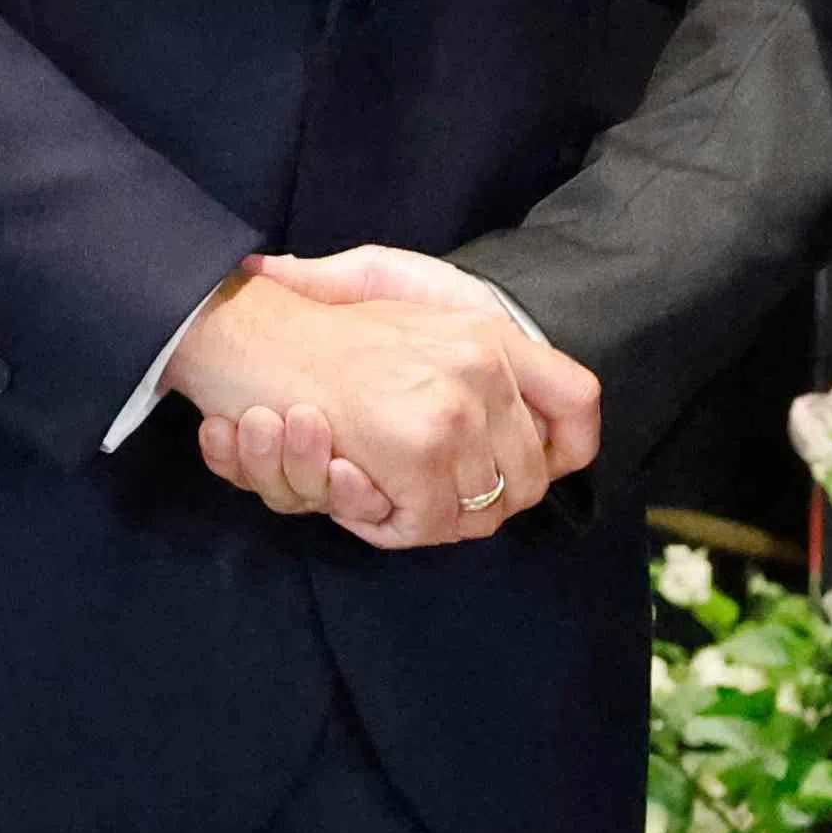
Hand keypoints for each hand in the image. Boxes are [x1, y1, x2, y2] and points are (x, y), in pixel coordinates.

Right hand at [188, 250, 602, 545]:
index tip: (534, 468)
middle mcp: (485, 368)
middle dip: (481, 502)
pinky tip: (350, 489)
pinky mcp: (416, 451)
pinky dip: (387, 525)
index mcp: (488, 332)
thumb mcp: (410, 307)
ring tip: (377, 486)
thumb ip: (474, 357)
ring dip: (428, 516)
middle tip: (423, 495)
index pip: (579, 400)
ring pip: (478, 511)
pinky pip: (426, 525)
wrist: (251, 332)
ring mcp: (455, 411)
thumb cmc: (317, 325)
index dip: (566, 449)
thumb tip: (536, 427)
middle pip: (530, 480)